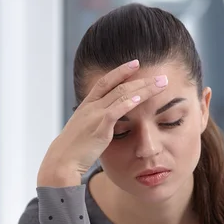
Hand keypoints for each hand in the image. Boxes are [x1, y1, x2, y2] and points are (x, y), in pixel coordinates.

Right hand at [37, 59, 167, 186]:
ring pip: (121, 96)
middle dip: (142, 80)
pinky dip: (127, 104)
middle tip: (161, 77)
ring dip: (143, 89)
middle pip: (119, 86)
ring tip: (159, 84)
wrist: (62, 160)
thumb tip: (111, 118)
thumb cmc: (76, 147)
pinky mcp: (99, 129)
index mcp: (88, 104)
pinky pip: (114, 113)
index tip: (136, 63)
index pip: (106, 81)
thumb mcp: (87, 127)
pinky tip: (139, 98)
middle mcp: (92, 106)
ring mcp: (95, 116)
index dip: (121, 71)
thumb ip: (99, 119)